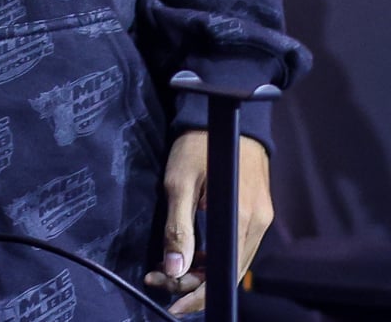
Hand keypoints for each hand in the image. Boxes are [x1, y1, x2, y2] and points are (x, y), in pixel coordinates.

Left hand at [144, 129, 273, 315]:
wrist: (226, 116)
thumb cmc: (198, 145)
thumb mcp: (179, 184)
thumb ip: (177, 229)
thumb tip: (173, 272)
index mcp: (242, 220)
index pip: (223, 276)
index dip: (196, 295)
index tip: (169, 302)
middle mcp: (258, 225)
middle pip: (228, 273)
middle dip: (192, 284)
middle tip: (157, 280)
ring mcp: (261, 220)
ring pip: (232, 262)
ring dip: (201, 271)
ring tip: (167, 269)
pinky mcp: (258, 213)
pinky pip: (236, 247)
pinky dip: (213, 256)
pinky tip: (190, 254)